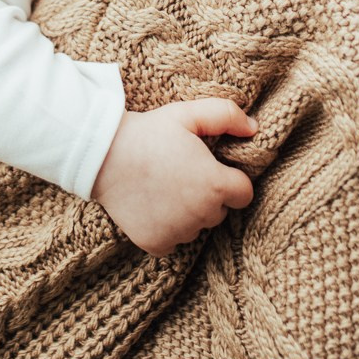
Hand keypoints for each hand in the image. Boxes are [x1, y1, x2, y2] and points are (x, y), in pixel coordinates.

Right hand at [90, 100, 256, 256]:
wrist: (104, 155)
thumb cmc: (150, 132)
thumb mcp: (189, 114)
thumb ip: (227, 115)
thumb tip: (254, 129)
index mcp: (215, 185)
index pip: (244, 193)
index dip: (231, 179)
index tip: (211, 168)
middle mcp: (201, 215)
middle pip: (220, 211)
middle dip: (209, 195)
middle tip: (183, 172)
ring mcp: (178, 233)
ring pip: (197, 227)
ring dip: (189, 212)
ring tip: (165, 186)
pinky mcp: (156, 244)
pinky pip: (174, 242)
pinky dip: (167, 228)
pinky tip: (153, 205)